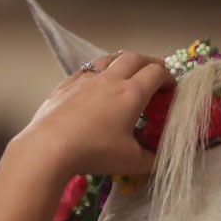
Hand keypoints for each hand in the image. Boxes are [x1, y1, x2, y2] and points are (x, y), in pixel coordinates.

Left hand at [15, 52, 174, 177]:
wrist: (48, 148)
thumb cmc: (94, 152)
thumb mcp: (131, 162)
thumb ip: (152, 159)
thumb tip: (161, 159)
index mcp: (131, 93)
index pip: (156, 73)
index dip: (169, 78)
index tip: (172, 89)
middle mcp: (110, 79)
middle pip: (135, 58)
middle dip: (150, 63)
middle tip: (155, 74)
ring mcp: (86, 79)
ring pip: (109, 58)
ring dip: (124, 61)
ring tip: (127, 71)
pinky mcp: (66, 84)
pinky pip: (87, 69)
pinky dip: (99, 71)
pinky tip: (96, 83)